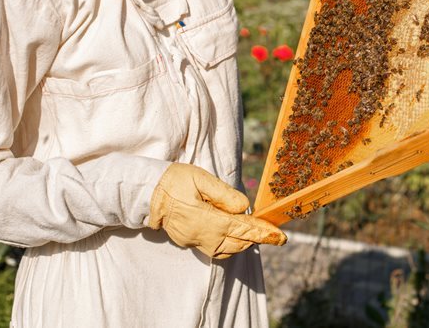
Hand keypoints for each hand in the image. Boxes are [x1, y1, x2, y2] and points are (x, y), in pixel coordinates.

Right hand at [147, 163, 286, 258]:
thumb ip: (224, 194)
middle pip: (238, 243)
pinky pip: (214, 250)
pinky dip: (228, 245)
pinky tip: (233, 235)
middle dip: (257, 239)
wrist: (147, 192)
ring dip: (243, 243)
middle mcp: (204, 235)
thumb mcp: (201, 179)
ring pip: (226, 250)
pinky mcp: (188, 241)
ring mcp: (195, 241)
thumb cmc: (175, 180)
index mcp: (209, 219)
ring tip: (255, 233)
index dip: (263, 233)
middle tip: (273, 234)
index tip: (280, 237)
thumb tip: (243, 207)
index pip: (243, 229)